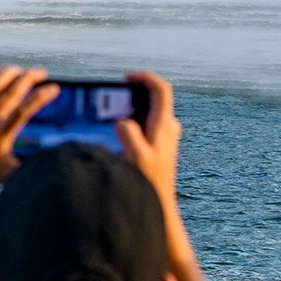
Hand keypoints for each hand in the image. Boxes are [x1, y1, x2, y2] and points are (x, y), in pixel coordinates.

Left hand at [0, 66, 58, 199]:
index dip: (41, 97)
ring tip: (23, 70)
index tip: (55, 88)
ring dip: (11, 72)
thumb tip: (54, 157)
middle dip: (30, 77)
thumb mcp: (9, 173)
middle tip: (43, 73)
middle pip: (11, 91)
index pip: (24, 110)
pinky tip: (3, 75)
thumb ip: (31, 164)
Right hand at [114, 70, 179, 209]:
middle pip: (155, 97)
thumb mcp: (136, 157)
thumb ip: (129, 134)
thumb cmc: (149, 182)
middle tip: (113, 98)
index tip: (127, 78)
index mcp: (164, 125)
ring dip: (132, 108)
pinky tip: (117, 133)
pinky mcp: (160, 144)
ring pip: (150, 110)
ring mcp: (166, 136)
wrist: (160, 203)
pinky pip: (147, 123)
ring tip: (111, 115)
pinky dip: (133, 120)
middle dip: (134, 93)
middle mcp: (168, 127)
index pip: (161, 89)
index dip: (145, 78)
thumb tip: (122, 121)